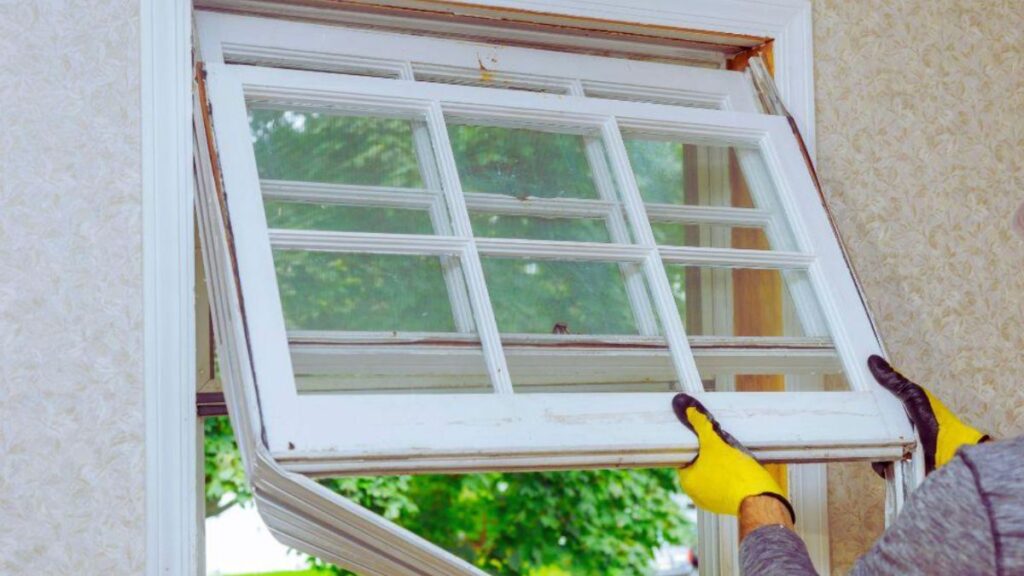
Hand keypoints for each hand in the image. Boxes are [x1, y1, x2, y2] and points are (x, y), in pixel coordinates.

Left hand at [671, 394, 793, 520]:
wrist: (763, 501)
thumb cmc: (737, 475)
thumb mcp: (716, 444)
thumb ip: (701, 426)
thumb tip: (687, 409)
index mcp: (688, 482)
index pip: (685, 457)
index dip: (694, 444)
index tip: (703, 435)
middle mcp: (697, 495)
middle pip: (700, 464)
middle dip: (710, 452)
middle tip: (720, 441)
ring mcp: (713, 502)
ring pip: (714, 474)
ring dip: (721, 463)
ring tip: (732, 452)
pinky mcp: (730, 504)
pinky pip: (726, 484)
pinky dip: (730, 474)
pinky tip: (740, 466)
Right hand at [868, 355, 988, 473]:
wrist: (950, 456)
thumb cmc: (938, 424)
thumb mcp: (914, 396)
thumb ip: (895, 382)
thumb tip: (873, 360)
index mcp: (907, 412)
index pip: (882, 406)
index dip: (871, 403)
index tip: (858, 401)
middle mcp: (904, 430)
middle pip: (876, 427)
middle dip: (869, 428)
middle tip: (863, 425)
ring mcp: (902, 449)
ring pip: (876, 446)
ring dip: (875, 447)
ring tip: (880, 445)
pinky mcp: (901, 467)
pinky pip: (881, 464)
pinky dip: (881, 463)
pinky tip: (886, 460)